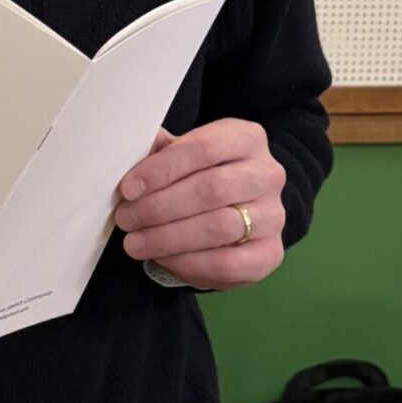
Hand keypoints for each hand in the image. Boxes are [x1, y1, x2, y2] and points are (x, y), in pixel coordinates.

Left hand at [114, 119, 286, 289]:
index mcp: (246, 138)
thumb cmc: (200, 171)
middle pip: (212, 189)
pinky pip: (230, 264)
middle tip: (126, 218)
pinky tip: (162, 258)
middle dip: (160, 207)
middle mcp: (267, 174)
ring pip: (220, 227)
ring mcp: (275, 215)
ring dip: (169, 237)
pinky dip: (189, 263)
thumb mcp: (182, 151)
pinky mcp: (272, 254)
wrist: (239, 204)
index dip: (161, 169)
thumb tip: (130, 155)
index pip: (203, 148)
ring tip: (135, 242)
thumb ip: (160, 151)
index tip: (128, 188)